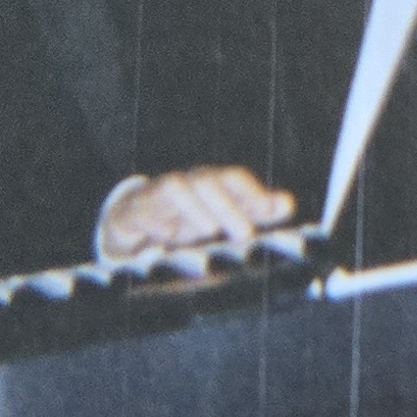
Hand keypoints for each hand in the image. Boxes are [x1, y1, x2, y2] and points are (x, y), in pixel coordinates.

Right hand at [97, 165, 295, 262]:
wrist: (130, 222)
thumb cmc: (183, 219)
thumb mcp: (220, 217)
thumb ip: (253, 210)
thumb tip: (287, 203)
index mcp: (209, 186)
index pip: (233, 178)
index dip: (253, 191)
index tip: (271, 210)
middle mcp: (184, 186)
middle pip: (206, 182)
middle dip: (227, 206)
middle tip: (245, 233)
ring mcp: (155, 197)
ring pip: (173, 187)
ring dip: (193, 206)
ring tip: (210, 229)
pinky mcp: (129, 213)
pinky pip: (139, 210)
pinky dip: (153, 221)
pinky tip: (167, 238)